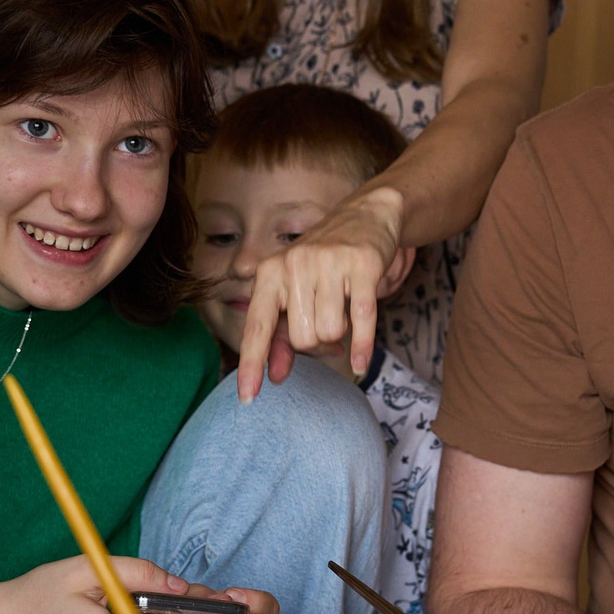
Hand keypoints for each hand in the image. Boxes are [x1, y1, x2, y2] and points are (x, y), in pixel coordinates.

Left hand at [237, 186, 408, 400]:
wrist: (365, 216)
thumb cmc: (324, 263)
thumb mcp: (295, 292)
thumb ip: (282, 334)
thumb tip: (274, 376)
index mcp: (270, 272)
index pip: (257, 326)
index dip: (252, 363)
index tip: (247, 397)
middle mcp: (295, 265)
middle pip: (300, 338)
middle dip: (316, 345)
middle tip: (326, 327)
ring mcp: (329, 264)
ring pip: (329, 332)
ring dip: (339, 335)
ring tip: (342, 313)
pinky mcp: (363, 266)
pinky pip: (361, 320)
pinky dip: (361, 347)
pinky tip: (360, 363)